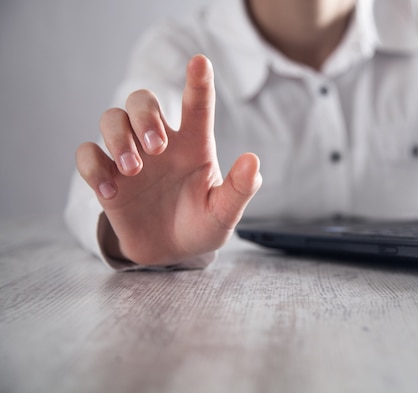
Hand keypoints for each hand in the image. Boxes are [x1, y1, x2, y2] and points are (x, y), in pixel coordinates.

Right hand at [75, 55, 261, 265]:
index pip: (196, 105)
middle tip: (156, 148)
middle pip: (141, 100)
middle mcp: (160, 142)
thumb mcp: (224, 213)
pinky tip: (110, 192)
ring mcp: (130, 157)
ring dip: (118, 137)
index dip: (198, 82)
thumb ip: (239, 189)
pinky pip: (86, 154)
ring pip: (110, 118)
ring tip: (132, 169)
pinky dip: (93, 167)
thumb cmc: (202, 225)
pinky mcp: (106, 176)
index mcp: (194, 144)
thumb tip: (252, 160)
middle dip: (144, 115)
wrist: (171, 253)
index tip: (200, 61)